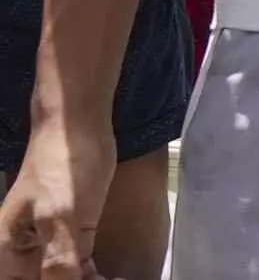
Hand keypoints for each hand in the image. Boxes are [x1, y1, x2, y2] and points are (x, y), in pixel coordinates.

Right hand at [0, 118, 115, 279]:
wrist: (78, 126)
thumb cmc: (60, 166)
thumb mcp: (59, 214)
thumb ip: (58, 257)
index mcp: (6, 254)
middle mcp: (23, 257)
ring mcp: (49, 248)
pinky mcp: (74, 238)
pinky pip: (81, 271)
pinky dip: (95, 278)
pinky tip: (116, 278)